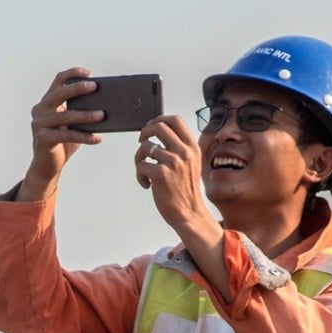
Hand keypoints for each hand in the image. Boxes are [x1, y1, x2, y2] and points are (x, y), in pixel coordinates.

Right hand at [18, 67, 103, 201]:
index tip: (89, 73)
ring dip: (86, 115)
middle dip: (78, 88)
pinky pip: (68, 135)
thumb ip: (81, 112)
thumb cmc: (62, 143)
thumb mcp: (72, 124)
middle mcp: (40, 110)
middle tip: (96, 87)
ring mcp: (39, 124)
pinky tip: (97, 138)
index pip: (58, 81)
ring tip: (103, 115)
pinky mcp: (43, 139)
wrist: (48, 166)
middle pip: (60, 94)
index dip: (73, 74)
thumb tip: (106, 105)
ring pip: (66, 116)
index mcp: (47, 102)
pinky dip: (84, 137)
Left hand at [134, 114, 207, 228]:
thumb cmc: (185, 190)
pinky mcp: (161, 174)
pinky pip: (141, 165)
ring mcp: (173, 162)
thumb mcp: (190, 164)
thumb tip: (159, 132)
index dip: (159, 119)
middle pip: (159, 127)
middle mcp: (184, 152)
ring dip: (139, 158)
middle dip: (145, 132)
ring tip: (143, 171)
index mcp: (192, 147)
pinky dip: (139, 175)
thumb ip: (179, 148)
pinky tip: (146, 184)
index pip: (175, 120)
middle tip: (141, 141)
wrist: (189, 213)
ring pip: (145, 147)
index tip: (150, 127)